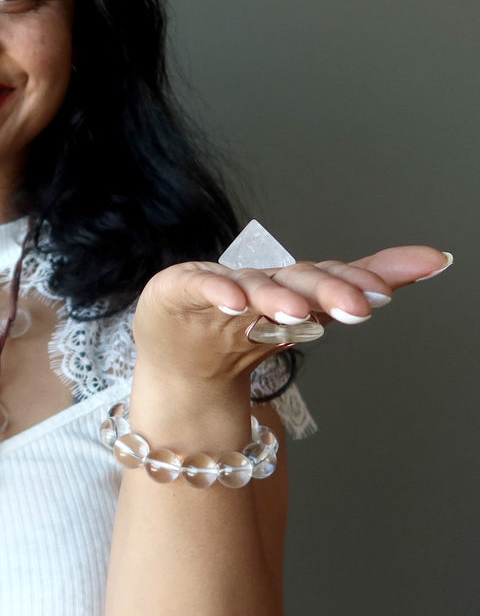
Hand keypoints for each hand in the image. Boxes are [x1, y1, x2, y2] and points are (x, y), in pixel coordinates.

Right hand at [132, 245, 451, 389]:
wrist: (179, 358)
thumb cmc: (239, 327)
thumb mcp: (305, 313)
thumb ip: (361, 284)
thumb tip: (439, 257)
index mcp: (290, 285)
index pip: (327, 277)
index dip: (355, 281)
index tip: (386, 293)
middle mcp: (258, 279)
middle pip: (295, 280)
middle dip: (326, 290)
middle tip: (358, 306)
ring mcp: (218, 284)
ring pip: (252, 287)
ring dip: (275, 296)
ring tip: (297, 312)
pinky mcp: (177, 290)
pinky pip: (200, 286)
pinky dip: (216, 291)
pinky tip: (234, 303)